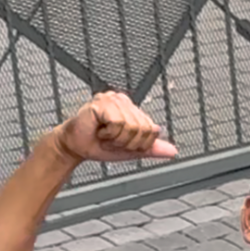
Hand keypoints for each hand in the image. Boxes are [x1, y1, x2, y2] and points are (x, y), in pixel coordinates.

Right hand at [52, 91, 176, 162]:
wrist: (76, 147)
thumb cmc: (100, 145)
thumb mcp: (131, 150)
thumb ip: (152, 149)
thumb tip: (173, 151)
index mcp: (133, 109)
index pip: (153, 129)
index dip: (139, 144)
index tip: (122, 143)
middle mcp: (124, 101)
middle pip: (143, 129)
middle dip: (128, 142)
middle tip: (112, 140)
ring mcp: (112, 99)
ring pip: (131, 127)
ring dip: (116, 139)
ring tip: (105, 135)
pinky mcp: (101, 102)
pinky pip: (118, 123)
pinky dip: (109, 134)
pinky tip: (99, 130)